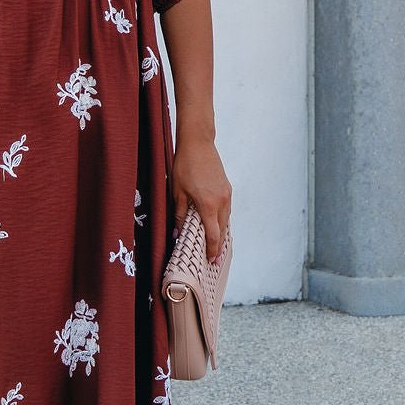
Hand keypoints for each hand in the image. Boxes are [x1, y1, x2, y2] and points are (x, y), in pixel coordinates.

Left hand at [171, 135, 231, 261]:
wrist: (198, 143)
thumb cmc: (185, 165)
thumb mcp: (177, 192)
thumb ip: (179, 214)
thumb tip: (177, 233)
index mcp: (208, 204)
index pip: (213, 234)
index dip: (211, 249)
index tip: (209, 260)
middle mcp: (221, 201)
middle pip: (222, 230)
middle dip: (218, 246)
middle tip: (213, 261)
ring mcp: (226, 194)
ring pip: (226, 220)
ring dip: (221, 234)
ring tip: (216, 247)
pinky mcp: (227, 188)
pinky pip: (226, 210)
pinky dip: (222, 221)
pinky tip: (217, 226)